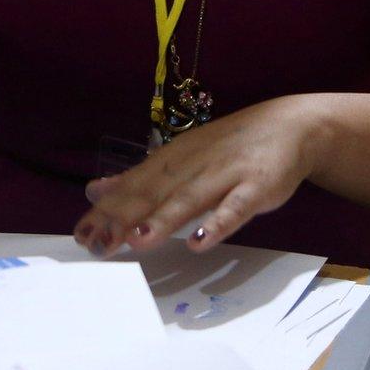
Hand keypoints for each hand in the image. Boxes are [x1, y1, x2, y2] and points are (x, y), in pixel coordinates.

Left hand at [74, 95, 322, 255]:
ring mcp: (225, 175)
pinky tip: (199, 242)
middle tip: (97, 244)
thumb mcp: (179, 158)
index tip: (81, 234)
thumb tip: (95, 190)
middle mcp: (193, 165)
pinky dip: (217, 224)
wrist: (288, 126)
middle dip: (124, 218)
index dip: (106, 210)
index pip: (133, 186)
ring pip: (190, 200)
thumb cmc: (227, 148)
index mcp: (172, 160)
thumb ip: (138, 178)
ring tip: (137, 240)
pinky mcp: (256, 187)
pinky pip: (236, 208)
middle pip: (155, 194)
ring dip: (163, 219)